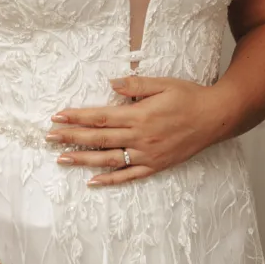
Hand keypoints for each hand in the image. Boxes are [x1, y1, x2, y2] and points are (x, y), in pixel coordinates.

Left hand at [46, 74, 228, 185]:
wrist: (215, 118)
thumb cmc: (189, 96)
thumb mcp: (163, 83)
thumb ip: (136, 84)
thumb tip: (111, 82)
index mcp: (139, 115)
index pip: (100, 117)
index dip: (77, 118)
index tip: (58, 117)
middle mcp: (140, 137)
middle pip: (99, 139)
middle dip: (71, 137)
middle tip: (49, 138)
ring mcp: (147, 155)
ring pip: (109, 159)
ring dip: (83, 159)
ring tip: (61, 158)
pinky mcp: (156, 166)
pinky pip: (128, 176)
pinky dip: (110, 179)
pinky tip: (92, 181)